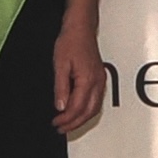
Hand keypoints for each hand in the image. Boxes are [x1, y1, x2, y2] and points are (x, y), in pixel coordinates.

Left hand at [52, 16, 105, 139]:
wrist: (81, 28)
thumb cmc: (71, 41)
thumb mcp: (60, 64)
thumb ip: (61, 87)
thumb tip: (60, 106)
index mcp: (88, 80)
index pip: (77, 107)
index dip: (66, 119)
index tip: (56, 123)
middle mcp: (98, 83)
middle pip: (88, 112)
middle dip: (75, 123)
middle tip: (62, 129)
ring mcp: (101, 81)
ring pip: (94, 108)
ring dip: (81, 119)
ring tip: (68, 124)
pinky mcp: (100, 78)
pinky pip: (96, 101)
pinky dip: (87, 110)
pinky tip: (78, 112)